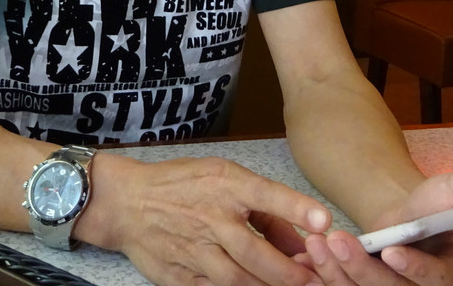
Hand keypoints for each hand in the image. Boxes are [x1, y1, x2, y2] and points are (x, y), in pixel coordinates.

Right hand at [78, 153, 331, 285]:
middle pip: (256, 252)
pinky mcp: (180, 276)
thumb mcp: (224, 177)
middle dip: (290, 271)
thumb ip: (264, 207)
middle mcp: (211, 218)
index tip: (325, 221)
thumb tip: (303, 235)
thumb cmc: (184, 186)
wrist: (128, 203)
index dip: (297, 208)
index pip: (266, 196)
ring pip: (238, 280)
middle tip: (318, 280)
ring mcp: (194, 251)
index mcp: (225, 185)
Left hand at [297, 172, 452, 285]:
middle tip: (340, 242)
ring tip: (319, 244)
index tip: (392, 251)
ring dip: (339, 272)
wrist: (408, 214)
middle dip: (364, 271)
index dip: (416, 270)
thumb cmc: (439, 205)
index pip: (437, 281)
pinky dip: (327, 275)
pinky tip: (309, 257)